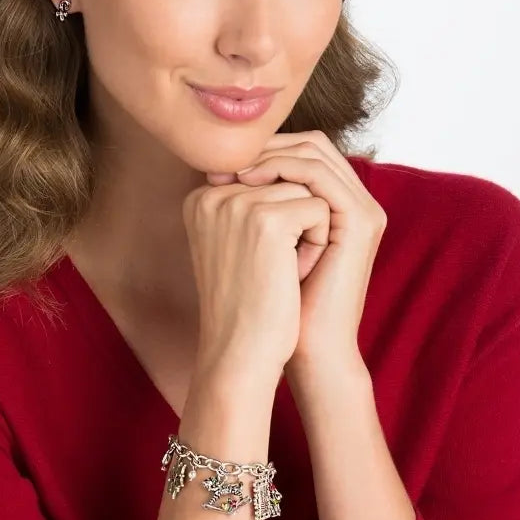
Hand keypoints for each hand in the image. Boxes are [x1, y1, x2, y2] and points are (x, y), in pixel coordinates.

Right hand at [183, 163, 330, 386]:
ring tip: (283, 269)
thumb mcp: (236, 244)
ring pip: (305, 191)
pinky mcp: (265, 220)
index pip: (266, 177)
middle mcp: (212, 194)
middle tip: (275, 267)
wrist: (239, 354)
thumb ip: (250, 203)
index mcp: (201, 198)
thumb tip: (291, 166)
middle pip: (286, 180)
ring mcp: (236, 204)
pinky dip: (318, 243)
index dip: (280, 219)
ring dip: (309, 231)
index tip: (259, 260)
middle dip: (297, 221)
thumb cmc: (245, 305)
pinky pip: (318, 209)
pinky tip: (294, 273)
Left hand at [207, 130, 385, 370]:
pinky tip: (250, 182)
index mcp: (337, 205)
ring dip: (271, 155)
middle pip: (311, 143)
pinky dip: (282, 171)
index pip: (302, 151)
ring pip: (315, 152)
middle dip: (267, 144)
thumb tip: (214, 171)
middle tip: (229, 158)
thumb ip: (255, 205)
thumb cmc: (279, 302)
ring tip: (236, 171)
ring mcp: (362, 209)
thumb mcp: (262, 244)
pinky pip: (319, 177)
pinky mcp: (360, 222)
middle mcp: (355, 202)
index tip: (223, 162)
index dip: (264, 149)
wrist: (307, 347)